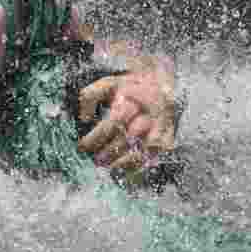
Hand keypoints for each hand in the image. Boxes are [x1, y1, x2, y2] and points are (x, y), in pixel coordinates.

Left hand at [77, 52, 176, 169]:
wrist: (159, 81)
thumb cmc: (127, 87)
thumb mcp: (107, 84)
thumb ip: (90, 96)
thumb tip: (84, 117)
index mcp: (132, 100)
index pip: (113, 123)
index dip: (97, 137)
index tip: (83, 146)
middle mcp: (148, 114)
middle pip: (127, 138)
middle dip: (109, 152)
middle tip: (95, 160)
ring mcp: (160, 127)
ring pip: (143, 150)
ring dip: (124, 162)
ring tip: (108, 167)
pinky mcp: (167, 137)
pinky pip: (154, 156)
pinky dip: (139, 165)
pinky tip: (124, 170)